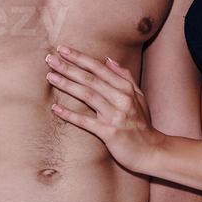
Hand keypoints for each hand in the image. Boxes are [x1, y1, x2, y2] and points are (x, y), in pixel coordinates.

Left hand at [44, 44, 163, 172]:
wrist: (152, 152)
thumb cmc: (142, 124)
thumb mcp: (139, 97)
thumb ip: (125, 77)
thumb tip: (108, 59)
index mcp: (126, 88)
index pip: (99, 68)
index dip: (80, 57)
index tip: (62, 49)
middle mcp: (121, 99)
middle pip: (90, 79)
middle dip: (68, 67)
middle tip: (49, 59)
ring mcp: (115, 116)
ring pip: (87, 95)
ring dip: (67, 85)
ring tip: (50, 76)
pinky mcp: (109, 133)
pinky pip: (86, 122)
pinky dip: (70, 115)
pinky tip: (55, 108)